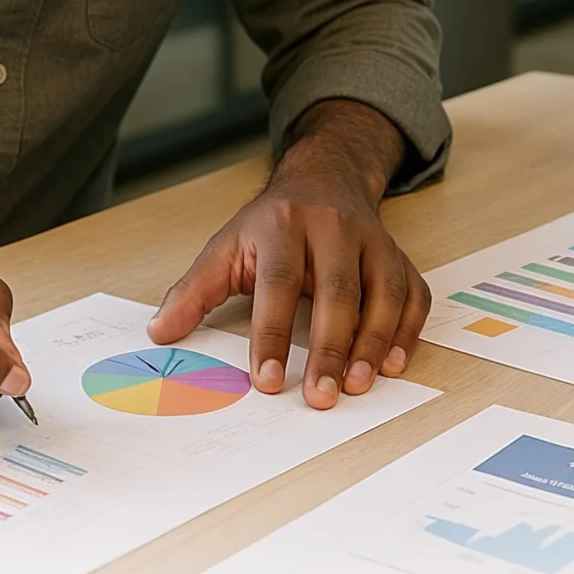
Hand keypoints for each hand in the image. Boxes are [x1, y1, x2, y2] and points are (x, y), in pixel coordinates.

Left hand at [148, 102, 426, 408]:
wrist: (324, 177)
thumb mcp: (226, 245)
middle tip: (320, 396)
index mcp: (282, 225)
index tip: (266, 380)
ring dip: (374, 342)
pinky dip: (408, 331)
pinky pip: (413, 293)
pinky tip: (392, 364)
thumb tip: (160, 332)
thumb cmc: (271, 224)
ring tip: (357, 385)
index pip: (279, 282)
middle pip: (337, 290)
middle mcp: (333, 228)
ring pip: (383, 291)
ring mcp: (372, 240)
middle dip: (329, 348)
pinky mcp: (399, 255)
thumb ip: (194, 290)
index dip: (272, 333)